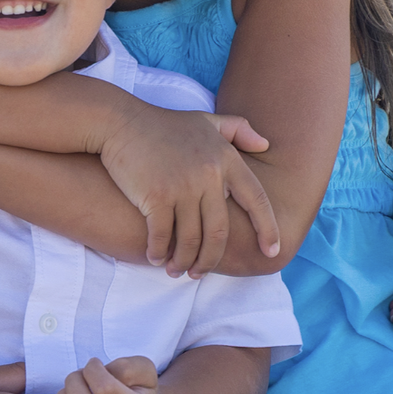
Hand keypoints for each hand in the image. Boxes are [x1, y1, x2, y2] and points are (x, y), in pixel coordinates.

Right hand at [95, 105, 280, 276]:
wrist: (121, 122)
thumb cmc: (164, 125)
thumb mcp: (207, 121)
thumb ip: (238, 130)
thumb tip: (265, 145)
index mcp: (226, 159)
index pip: (257, 200)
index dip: (268, 229)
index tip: (271, 252)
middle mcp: (209, 174)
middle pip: (219, 232)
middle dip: (210, 259)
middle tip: (200, 272)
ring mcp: (183, 186)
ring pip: (190, 239)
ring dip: (184, 262)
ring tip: (176, 270)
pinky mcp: (156, 196)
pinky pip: (162, 236)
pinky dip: (159, 252)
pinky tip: (156, 258)